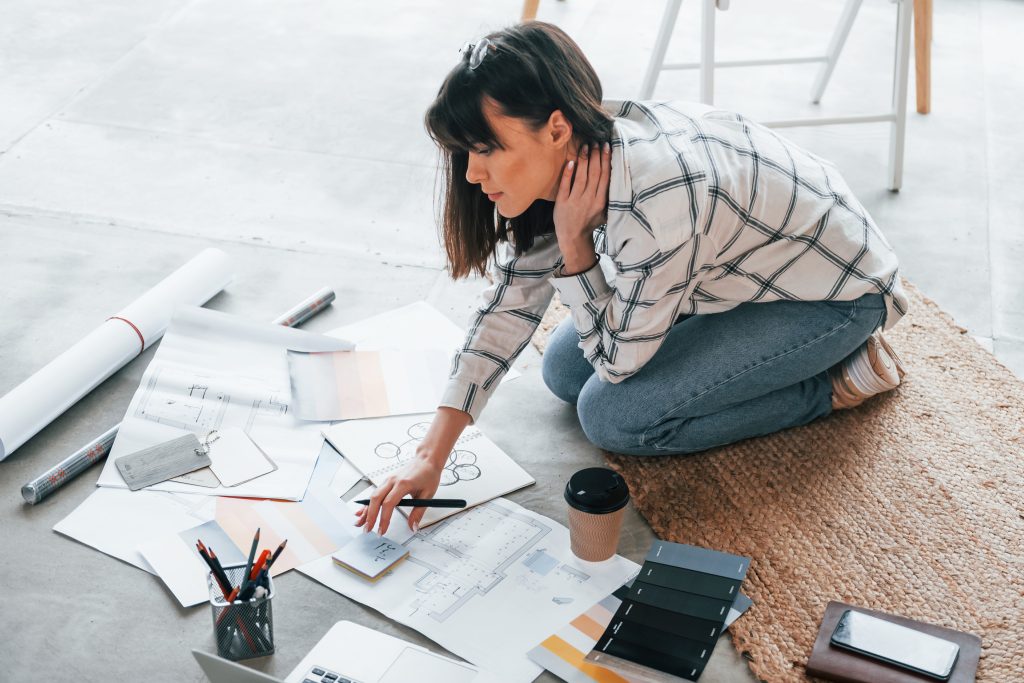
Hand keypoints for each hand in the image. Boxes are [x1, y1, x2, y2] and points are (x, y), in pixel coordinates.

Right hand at [354, 453, 444, 535]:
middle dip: (370, 516)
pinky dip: (367, 503)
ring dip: (365, 510)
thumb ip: (418, 512)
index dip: (383, 519)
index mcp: (403, 484)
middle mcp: (392, 481)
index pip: (389, 503)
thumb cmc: (428, 474)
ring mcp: (388, 480)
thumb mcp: (427, 495)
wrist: (426, 459)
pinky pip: (374, 493)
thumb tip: (413, 527)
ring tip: (360, 523)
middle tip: (368, 530)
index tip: (382, 530)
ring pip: (373, 496)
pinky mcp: (387, 481)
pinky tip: (361, 511)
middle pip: (376, 499)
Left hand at [553, 142, 610, 273]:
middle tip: (596, 142)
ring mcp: (575, 200)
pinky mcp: (562, 202)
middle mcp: (589, 199)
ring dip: (584, 160)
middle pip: (594, 173)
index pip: (605, 176)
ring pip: (581, 176)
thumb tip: (615, 176)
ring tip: (585, 146)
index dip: (606, 160)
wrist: (573, 237)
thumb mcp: (604, 212)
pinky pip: (565, 185)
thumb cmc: (589, 223)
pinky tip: (571, 161)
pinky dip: (568, 173)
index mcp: (601, 201)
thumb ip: (609, 196)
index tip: (607, 147)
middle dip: (596, 155)